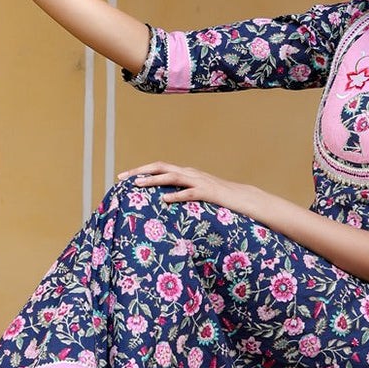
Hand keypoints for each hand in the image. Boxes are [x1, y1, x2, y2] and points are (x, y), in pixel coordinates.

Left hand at [118, 162, 260, 217]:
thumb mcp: (197, 195)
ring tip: (138, 184)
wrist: (246, 199)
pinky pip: (191, 193)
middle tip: (122, 177)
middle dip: (141, 171)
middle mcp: (191, 173)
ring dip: (154, 180)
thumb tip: (163, 201)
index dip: (142, 170)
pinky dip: (177, 195)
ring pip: (173, 177)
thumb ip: (182, 193)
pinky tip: (165, 199)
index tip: (124, 176)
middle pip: (162, 166)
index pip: (160, 167)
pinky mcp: (209, 193)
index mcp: (187, 173)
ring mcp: (200, 181)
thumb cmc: (220, 200)